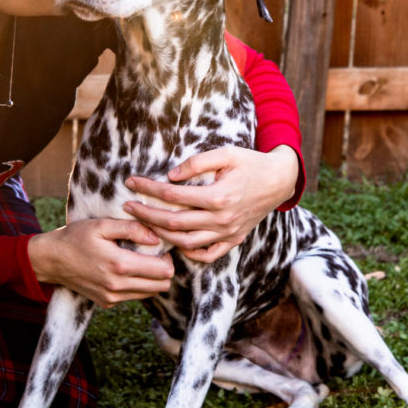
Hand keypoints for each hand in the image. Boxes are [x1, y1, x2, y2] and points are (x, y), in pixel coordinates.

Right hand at [27, 219, 172, 304]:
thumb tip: (156, 237)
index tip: (159, 246)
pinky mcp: (107, 303)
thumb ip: (131, 228)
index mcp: (120, 265)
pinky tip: (126, 270)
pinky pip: (134, 296)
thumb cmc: (76, 237)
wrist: (51, 260)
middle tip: (154, 254)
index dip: (168, 258)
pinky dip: (137, 285)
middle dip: (164, 270)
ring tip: (140, 260)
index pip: (164, 271)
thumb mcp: (102, 225)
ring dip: (151, 279)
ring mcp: (112, 297)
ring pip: (150, 293)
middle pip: (162, 286)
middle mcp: (118, 286)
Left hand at [122, 145, 299, 263]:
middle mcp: (221, 218)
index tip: (131, 182)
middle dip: (146, 215)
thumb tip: (171, 175)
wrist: (279, 180)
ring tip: (144, 224)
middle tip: (127, 207)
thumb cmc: (251, 163)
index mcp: (218, 196)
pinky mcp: (234, 239)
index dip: (148, 189)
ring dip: (161, 235)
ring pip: (186, 242)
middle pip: (174, 222)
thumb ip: (197, 163)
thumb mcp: (226, 153)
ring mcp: (228, 232)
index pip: (173, 196)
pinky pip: (209, 254)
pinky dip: (190, 254)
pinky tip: (175, 243)